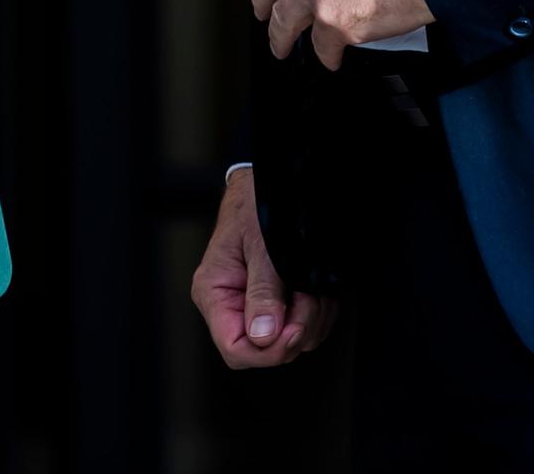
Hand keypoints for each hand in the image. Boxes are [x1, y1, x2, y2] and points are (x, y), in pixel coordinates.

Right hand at [190, 169, 337, 368]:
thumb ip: (261, 290)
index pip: (235, 349)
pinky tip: (316, 286)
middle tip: (308, 295)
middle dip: (297, 328)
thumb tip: (262, 336)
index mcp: (214, 293)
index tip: (293, 328)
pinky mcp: (280, 303)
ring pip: (291, 342)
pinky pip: (304, 327)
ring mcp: (257, 306)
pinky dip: (319, 311)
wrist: (269, 182)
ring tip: (311, 283)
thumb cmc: (257, 204)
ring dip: (312, 317)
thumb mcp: (261, 244)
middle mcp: (233, 305)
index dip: (267, 351)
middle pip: (267, 350)